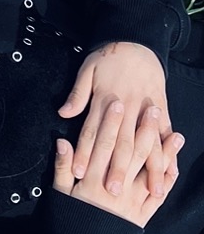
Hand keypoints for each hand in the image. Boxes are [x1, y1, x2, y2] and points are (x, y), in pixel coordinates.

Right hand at [54, 117, 181, 227]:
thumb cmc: (68, 220)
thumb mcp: (58, 193)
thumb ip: (62, 167)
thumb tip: (63, 142)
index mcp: (91, 180)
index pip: (103, 144)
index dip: (111, 123)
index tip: (117, 103)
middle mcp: (114, 188)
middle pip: (131, 153)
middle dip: (143, 130)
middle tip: (152, 109)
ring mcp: (131, 202)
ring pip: (150, 172)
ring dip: (165, 153)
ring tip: (176, 136)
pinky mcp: (141, 216)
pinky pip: (158, 196)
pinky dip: (168, 181)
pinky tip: (175, 166)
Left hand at [58, 42, 172, 197]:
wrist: (136, 42)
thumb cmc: (108, 58)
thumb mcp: (87, 70)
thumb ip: (77, 95)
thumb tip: (63, 112)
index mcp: (105, 101)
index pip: (92, 132)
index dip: (84, 152)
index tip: (79, 172)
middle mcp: (127, 108)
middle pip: (120, 143)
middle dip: (117, 168)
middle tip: (113, 191)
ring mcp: (146, 110)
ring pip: (148, 143)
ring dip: (149, 168)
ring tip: (151, 191)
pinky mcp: (161, 109)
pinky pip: (166, 134)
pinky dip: (169, 153)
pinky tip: (171, 171)